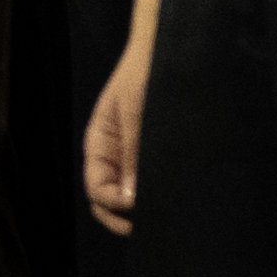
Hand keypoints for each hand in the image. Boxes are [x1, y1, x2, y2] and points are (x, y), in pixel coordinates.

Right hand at [82, 0, 157, 235]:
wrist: (172, 48)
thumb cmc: (148, 72)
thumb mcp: (138, 111)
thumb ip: (134, 153)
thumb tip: (131, 198)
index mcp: (100, 146)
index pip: (96, 190)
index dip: (114, 205)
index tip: (139, 206)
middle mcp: (116, 158)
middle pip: (109, 203)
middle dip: (125, 220)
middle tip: (156, 228)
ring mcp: (137, 159)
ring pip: (132, 198)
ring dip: (145, 212)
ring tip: (171, 218)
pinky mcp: (160, 156)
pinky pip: (153, 185)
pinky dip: (161, 198)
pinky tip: (179, 201)